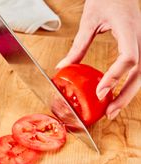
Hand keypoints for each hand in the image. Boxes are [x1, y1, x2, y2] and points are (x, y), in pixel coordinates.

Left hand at [56, 0, 140, 119]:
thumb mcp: (90, 20)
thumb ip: (78, 45)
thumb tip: (63, 67)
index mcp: (130, 29)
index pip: (128, 58)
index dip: (116, 77)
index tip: (101, 92)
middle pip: (140, 73)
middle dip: (125, 95)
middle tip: (109, 112)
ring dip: (128, 93)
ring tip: (113, 109)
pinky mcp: (140, 45)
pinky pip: (138, 68)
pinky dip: (128, 83)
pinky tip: (117, 93)